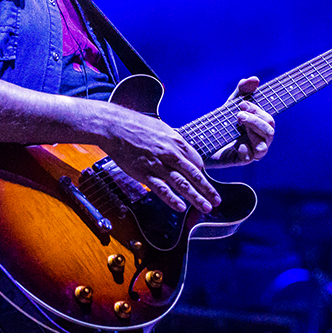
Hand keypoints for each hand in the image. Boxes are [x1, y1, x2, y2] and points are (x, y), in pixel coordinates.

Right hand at [95, 104, 221, 213]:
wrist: (115, 126)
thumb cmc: (137, 125)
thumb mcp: (162, 128)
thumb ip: (173, 142)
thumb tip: (182, 151)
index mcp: (176, 141)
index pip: (197, 162)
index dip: (202, 174)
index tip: (204, 182)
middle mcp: (170, 153)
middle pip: (194, 175)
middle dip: (207, 189)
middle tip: (216, 201)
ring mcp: (158, 164)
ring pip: (182, 184)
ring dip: (195, 197)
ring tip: (205, 207)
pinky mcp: (144, 173)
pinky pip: (161, 189)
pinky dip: (172, 199)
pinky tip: (181, 207)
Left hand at [212, 76, 274, 165]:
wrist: (202, 141)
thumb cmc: (222, 122)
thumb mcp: (231, 104)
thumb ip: (242, 91)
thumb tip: (255, 78)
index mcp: (259, 127)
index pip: (268, 119)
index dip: (257, 110)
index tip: (241, 104)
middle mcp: (259, 140)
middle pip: (269, 130)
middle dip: (255, 120)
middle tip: (238, 114)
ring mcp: (250, 151)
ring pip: (263, 146)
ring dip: (252, 132)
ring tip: (238, 123)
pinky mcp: (240, 160)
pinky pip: (249, 158)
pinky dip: (246, 150)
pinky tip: (237, 144)